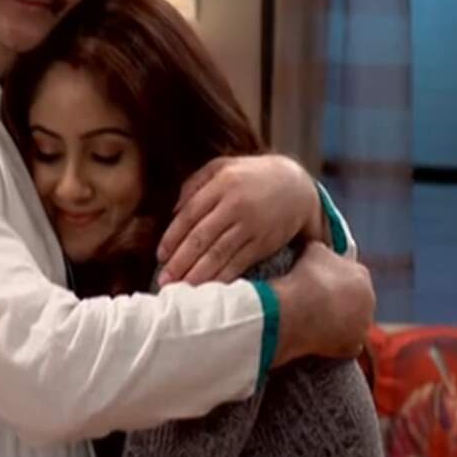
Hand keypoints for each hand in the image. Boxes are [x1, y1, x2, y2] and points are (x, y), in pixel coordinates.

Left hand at [156, 155, 324, 285]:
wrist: (296, 186)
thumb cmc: (251, 177)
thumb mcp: (222, 167)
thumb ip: (195, 184)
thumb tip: (173, 211)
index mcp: (221, 184)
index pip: (189, 215)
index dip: (172, 238)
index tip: (160, 256)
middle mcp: (235, 205)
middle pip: (201, 238)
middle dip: (180, 262)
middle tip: (164, 281)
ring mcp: (251, 226)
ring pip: (218, 254)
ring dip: (197, 275)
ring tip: (180, 289)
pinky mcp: (264, 243)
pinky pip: (239, 263)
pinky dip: (222, 278)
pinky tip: (208, 289)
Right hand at [269, 241, 373, 364]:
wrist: (301, 309)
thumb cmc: (306, 276)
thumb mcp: (313, 249)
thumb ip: (323, 251)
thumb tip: (321, 252)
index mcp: (362, 274)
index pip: (352, 275)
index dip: (334, 279)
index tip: (319, 283)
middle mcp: (370, 299)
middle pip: (354, 301)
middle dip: (338, 302)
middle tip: (315, 303)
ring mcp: (363, 325)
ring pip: (351, 324)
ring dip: (336, 323)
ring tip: (312, 321)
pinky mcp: (354, 347)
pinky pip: (343, 344)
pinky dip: (332, 343)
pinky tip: (315, 338)